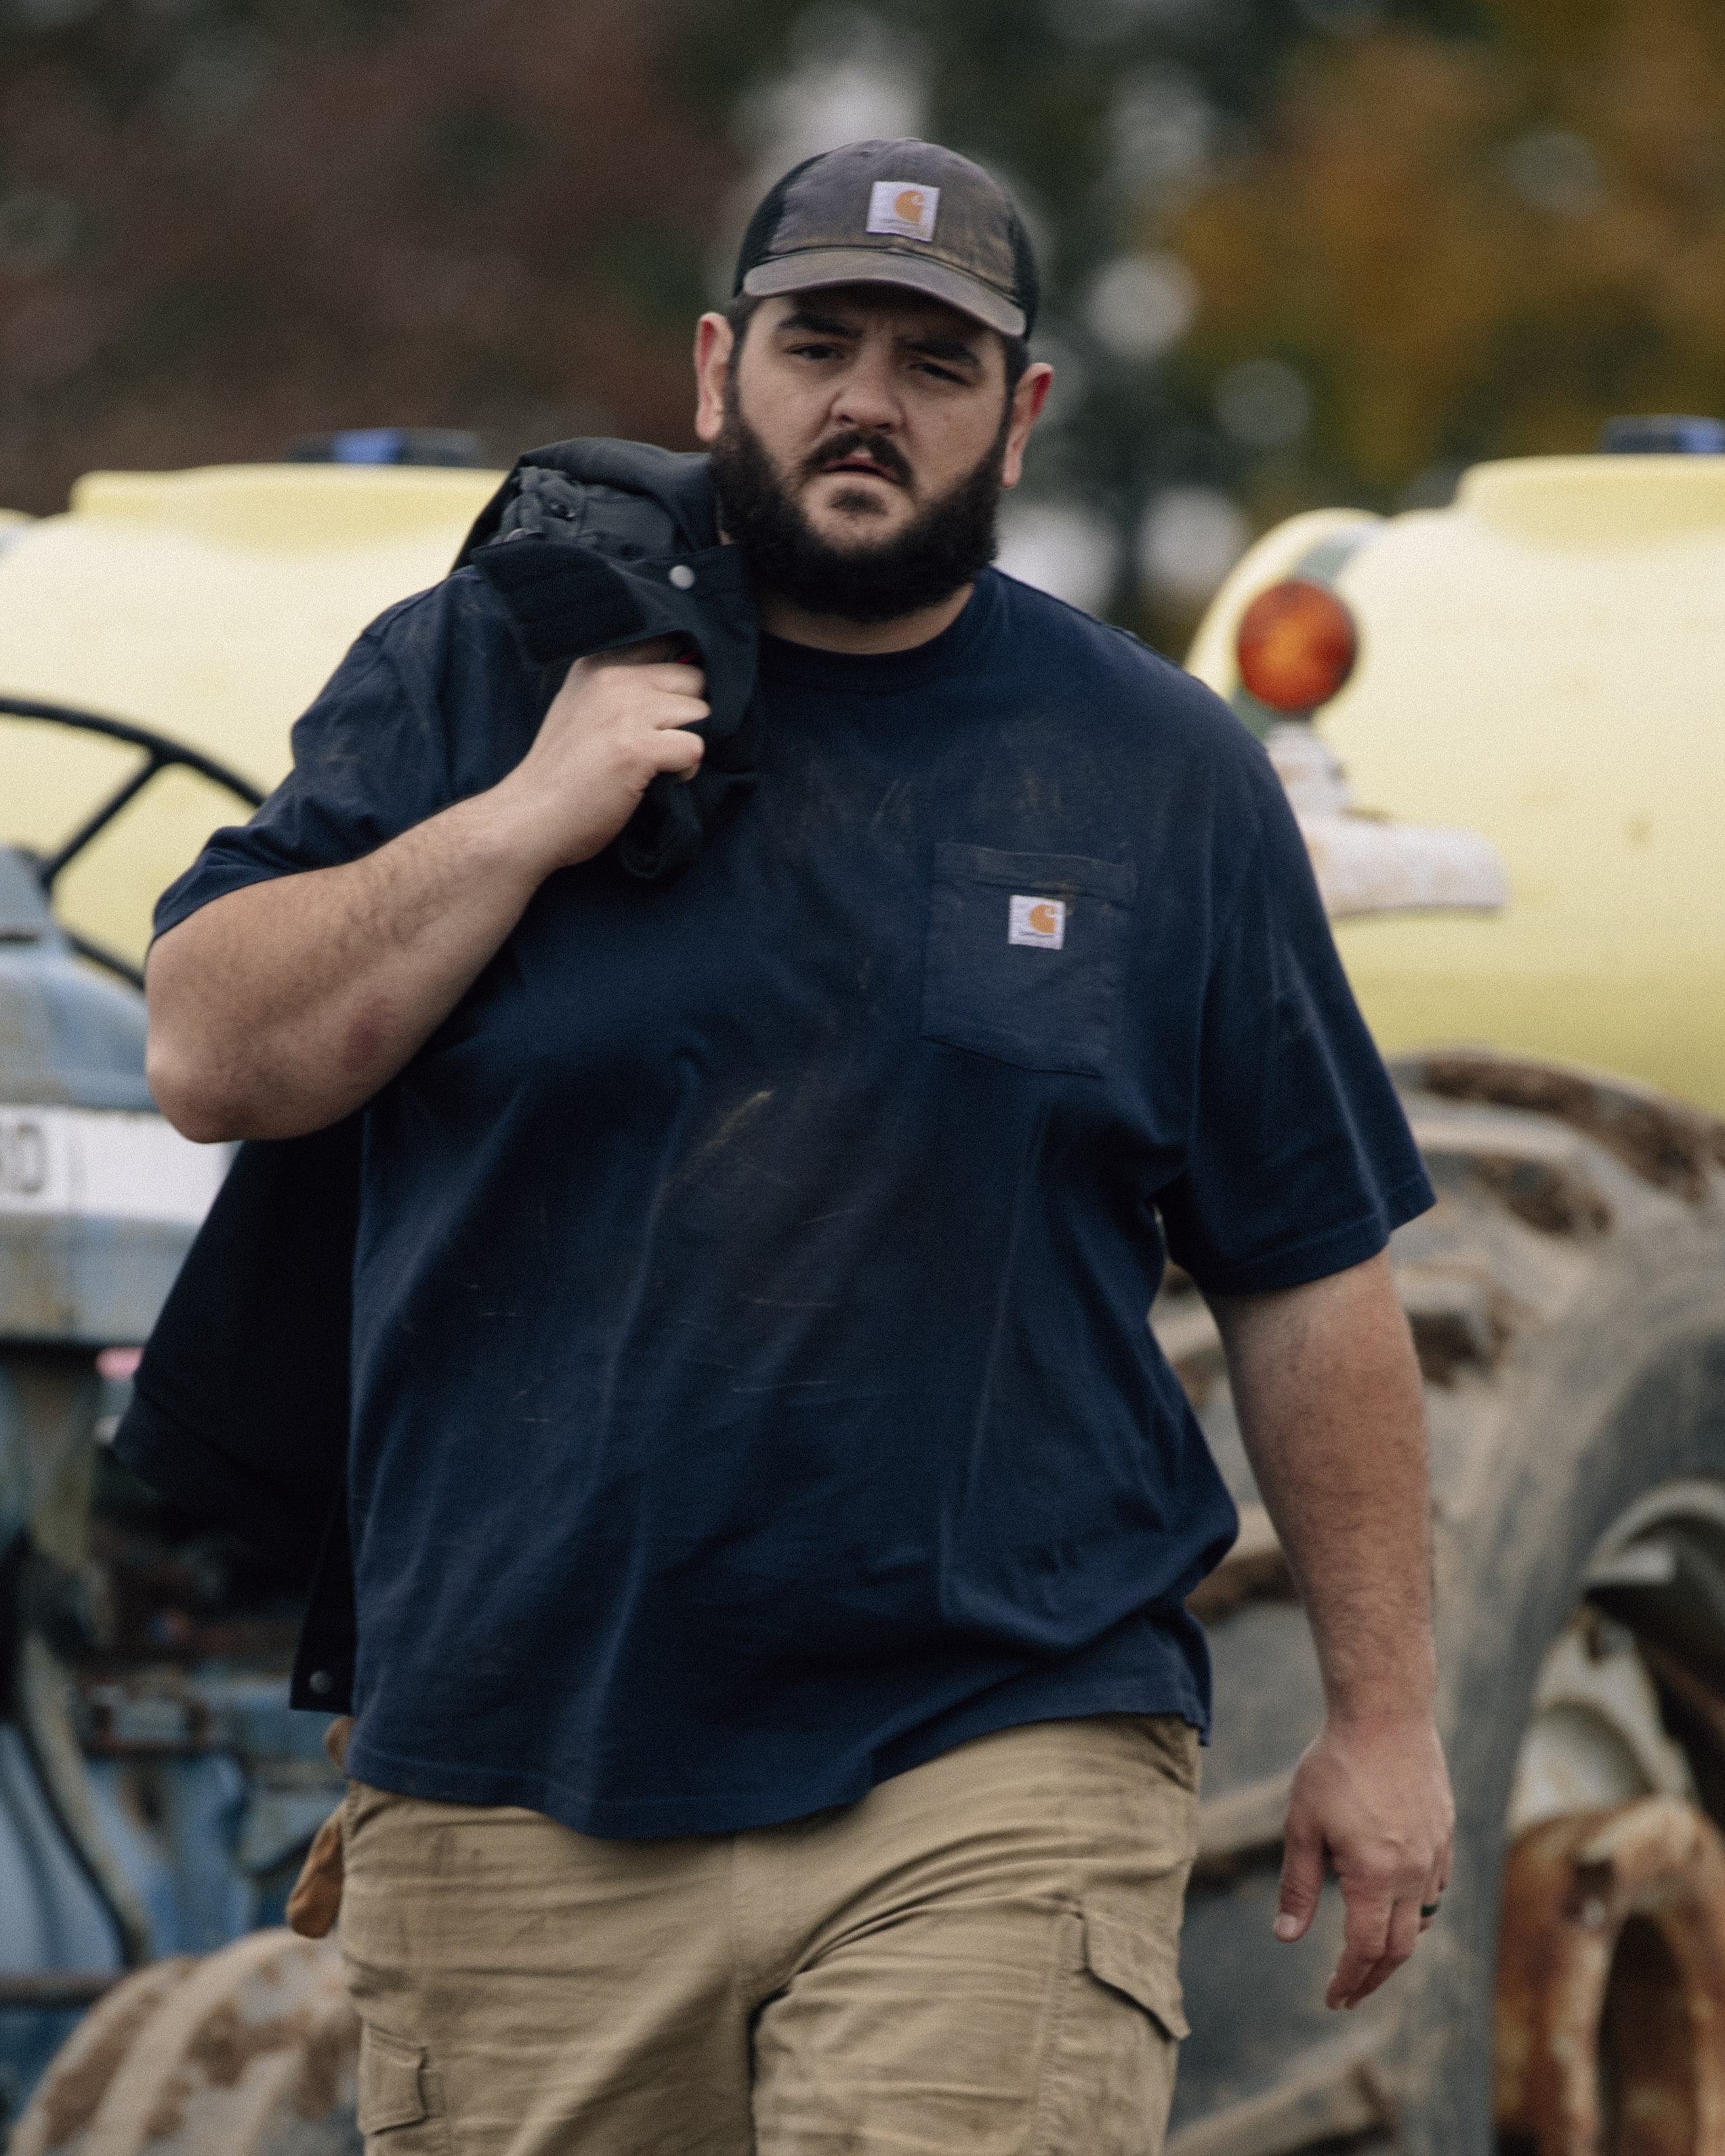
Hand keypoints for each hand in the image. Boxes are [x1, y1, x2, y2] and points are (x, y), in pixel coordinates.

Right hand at [490, 637, 707, 871]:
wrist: (530, 817)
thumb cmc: (560, 774)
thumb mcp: (579, 707)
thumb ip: (617, 688)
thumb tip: (671, 684)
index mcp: (598, 664)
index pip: (666, 645)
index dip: (679, 681)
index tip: (669, 708)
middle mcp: (612, 678)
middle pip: (693, 679)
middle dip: (689, 714)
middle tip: (663, 743)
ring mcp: (625, 711)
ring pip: (700, 712)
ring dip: (689, 742)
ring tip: (657, 765)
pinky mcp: (638, 748)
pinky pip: (696, 747)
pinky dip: (687, 770)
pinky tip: (657, 780)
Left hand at [1274, 1713, 1453, 2008]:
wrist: (1385, 1713)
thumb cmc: (1335, 1764)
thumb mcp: (1302, 1823)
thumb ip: (1296, 1884)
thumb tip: (1286, 1938)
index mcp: (1373, 1875)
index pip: (1364, 1948)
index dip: (1348, 1979)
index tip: (1332, 1999)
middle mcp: (1411, 1872)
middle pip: (1399, 1948)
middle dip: (1372, 1978)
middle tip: (1349, 1994)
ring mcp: (1434, 1854)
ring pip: (1421, 1919)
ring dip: (1396, 1947)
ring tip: (1368, 1957)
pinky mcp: (1445, 1834)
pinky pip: (1435, 1888)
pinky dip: (1417, 1910)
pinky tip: (1395, 1907)